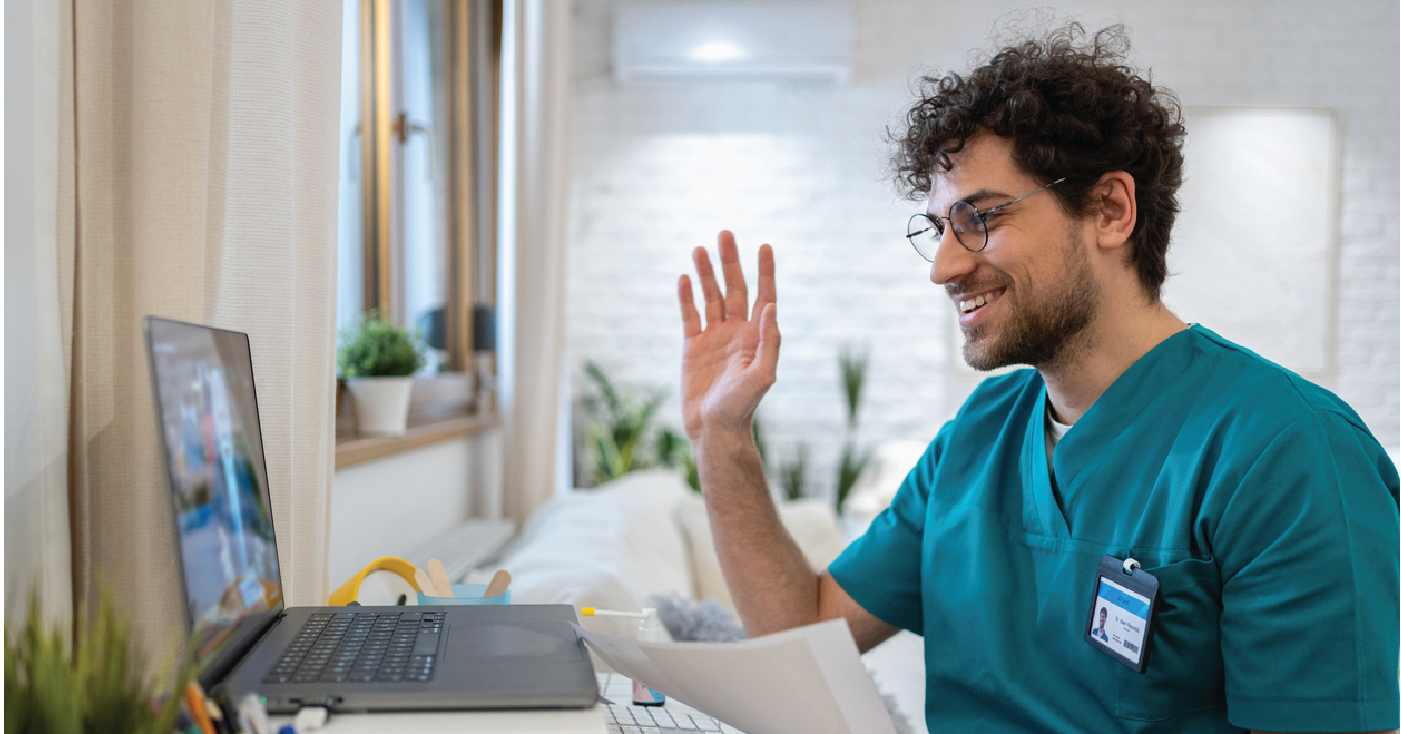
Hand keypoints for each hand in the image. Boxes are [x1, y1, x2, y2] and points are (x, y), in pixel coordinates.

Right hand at [678, 231, 779, 439]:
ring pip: (710, 297)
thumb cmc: (743, 407)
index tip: (765, 246)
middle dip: (731, 262)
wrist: (715, 430)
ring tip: (699, 248)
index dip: (765, 271)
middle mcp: (737, 332)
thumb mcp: (763, 376)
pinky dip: (686, 297)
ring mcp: (714, 338)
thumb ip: (769, 342)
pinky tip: (683, 278)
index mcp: (756, 337)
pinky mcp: (693, 347)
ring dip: (706, 273)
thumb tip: (771, 306)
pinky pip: (689, 316)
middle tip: (726, 234)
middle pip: (735, 288)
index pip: (763, 295)